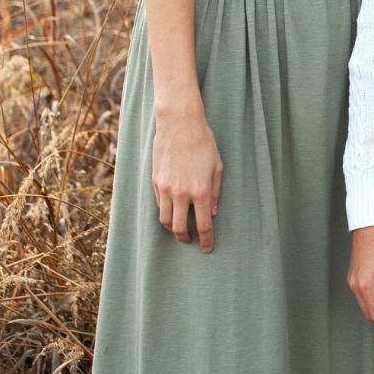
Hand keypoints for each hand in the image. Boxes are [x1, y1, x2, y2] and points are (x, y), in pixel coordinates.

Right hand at [151, 107, 222, 252]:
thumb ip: (215, 192)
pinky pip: (159, 205)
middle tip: (191, 241)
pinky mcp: (155, 182)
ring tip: (180, 228)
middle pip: (180, 229)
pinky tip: (173, 210)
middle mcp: (181, 193)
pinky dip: (166, 212)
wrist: (179, 125)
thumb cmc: (204, 143)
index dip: (206, 240)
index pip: (204, 225)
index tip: (207, 249)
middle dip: (186, 239)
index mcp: (200, 191)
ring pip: (165, 220)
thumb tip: (213, 213)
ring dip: (173, 228)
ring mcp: (165, 189)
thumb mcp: (217, 167)